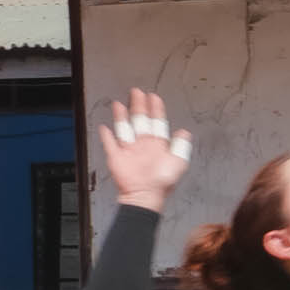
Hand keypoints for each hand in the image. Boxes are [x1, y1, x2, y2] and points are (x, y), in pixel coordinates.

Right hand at [99, 90, 192, 211]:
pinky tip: (105, 127)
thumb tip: (185, 132)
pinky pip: (110, 144)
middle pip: (140, 120)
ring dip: (122, 116)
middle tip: (137, 92)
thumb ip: (181, 146)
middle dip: (139, 105)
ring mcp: (129, 151)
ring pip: (124, 128)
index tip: (154, 97)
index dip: (156, 109)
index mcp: (157, 145)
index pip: (156, 122)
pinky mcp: (117, 158)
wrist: (145, 196)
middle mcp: (143, 145)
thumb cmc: (162, 183)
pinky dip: (106, 136)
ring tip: (120, 104)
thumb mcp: (178, 163)